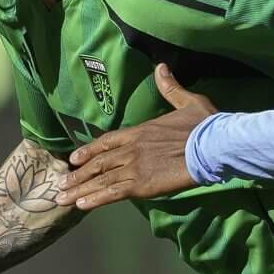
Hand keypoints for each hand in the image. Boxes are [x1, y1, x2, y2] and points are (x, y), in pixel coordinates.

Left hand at [60, 64, 217, 210]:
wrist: (213, 145)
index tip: (74, 159)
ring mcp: (134, 167)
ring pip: (100, 180)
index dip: (89, 151)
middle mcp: (131, 149)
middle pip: (97, 163)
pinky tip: (81, 205)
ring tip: (61, 198)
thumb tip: (161, 67)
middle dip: (78, 175)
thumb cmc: (205, 125)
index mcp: (139, 131)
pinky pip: (112, 193)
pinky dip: (95, 199)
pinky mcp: (141, 184)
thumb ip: (170, 88)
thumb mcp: (188, 101)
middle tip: (60, 185)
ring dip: (79, 190)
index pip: (106, 141)